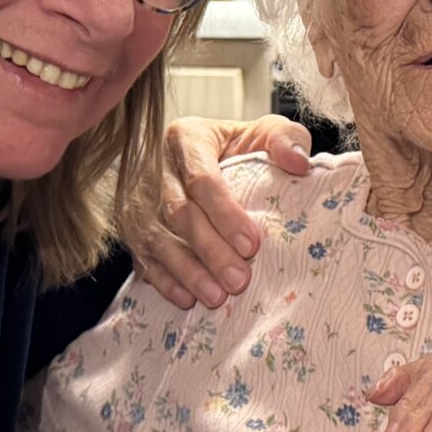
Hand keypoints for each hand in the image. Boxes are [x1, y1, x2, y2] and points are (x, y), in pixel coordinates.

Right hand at [125, 114, 311, 310]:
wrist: (213, 158)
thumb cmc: (241, 147)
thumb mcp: (266, 133)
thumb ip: (286, 140)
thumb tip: (299, 163)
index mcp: (186, 137)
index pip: (202, 178)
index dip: (225, 213)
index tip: (252, 245)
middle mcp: (156, 166)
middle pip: (178, 213)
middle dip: (210, 250)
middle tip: (239, 280)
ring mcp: (139, 199)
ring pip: (156, 239)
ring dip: (186, 271)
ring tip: (216, 297)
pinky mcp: (132, 229)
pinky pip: (143, 258)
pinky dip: (164, 280)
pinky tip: (187, 298)